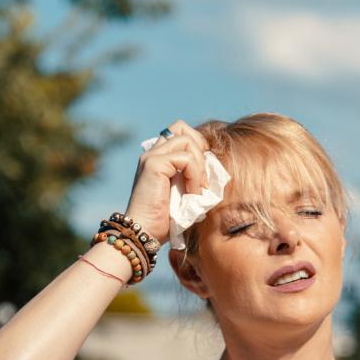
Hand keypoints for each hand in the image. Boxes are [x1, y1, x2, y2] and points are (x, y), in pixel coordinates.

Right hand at [125, 119, 208, 245]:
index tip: (202, 174)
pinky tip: (191, 193)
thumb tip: (215, 169)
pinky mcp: (154, 164)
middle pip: (181, 127)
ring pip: (187, 140)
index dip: (197, 147)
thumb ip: (193, 177)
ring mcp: (151, 156)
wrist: (145, 232)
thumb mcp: (184, 193)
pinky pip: (186, 158)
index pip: (181, 133)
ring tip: (197, 189)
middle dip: (199, 148)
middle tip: (201, 176)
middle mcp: (152, 153)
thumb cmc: (165, 219)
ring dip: (199, 165)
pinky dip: (194, 175)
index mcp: (158, 158)